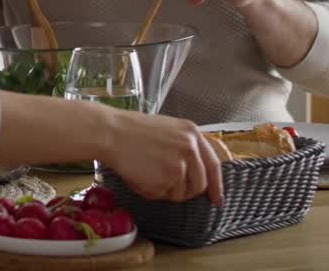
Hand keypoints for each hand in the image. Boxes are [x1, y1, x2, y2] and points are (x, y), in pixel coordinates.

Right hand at [103, 112, 224, 204]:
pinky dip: (151, 191)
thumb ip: (185, 148)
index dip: (216, 184)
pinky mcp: (167, 178)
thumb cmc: (132, 131)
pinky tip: (139, 175)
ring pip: (182, 193)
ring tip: (147, 173)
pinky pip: (163, 195)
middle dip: (185, 191)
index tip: (217, 199)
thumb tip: (195, 173)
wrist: (111, 133)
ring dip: (166, 191)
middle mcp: (191, 148)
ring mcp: (180, 164)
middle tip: (166, 186)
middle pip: (200, 184)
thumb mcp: (167, 130)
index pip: (213, 165)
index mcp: (192, 133)